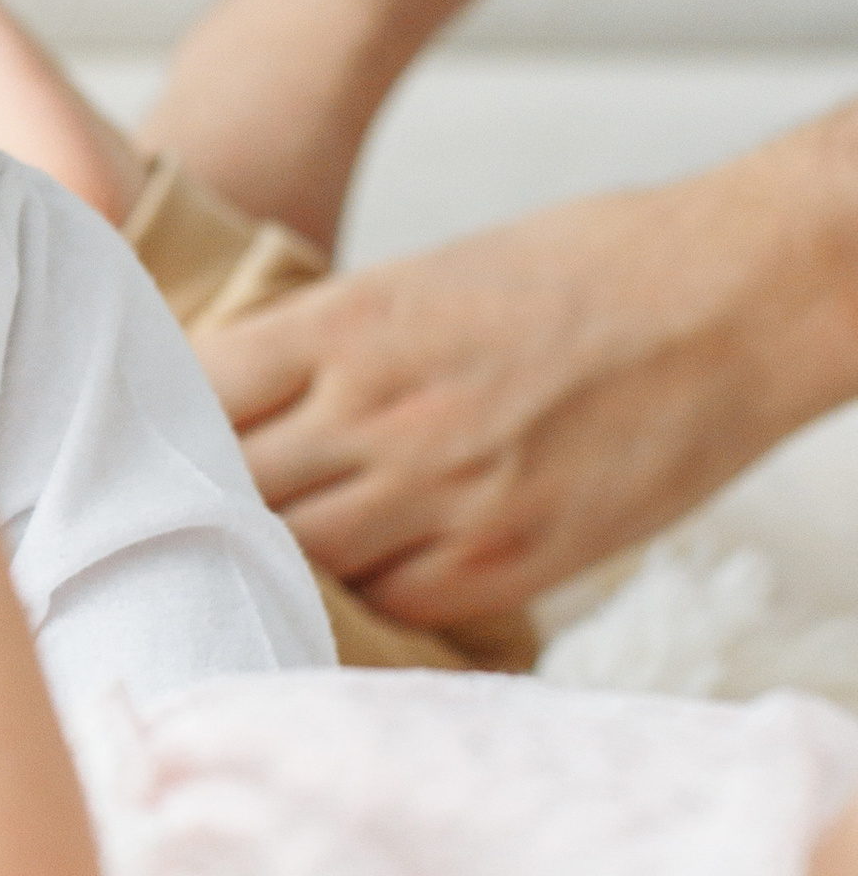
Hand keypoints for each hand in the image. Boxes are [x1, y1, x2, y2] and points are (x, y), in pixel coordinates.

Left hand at [198, 156, 847, 619]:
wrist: (725, 300)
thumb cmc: (577, 270)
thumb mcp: (423, 279)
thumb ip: (327, 346)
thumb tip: (240, 399)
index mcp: (345, 325)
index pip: (192, 393)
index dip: (161, 421)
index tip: (149, 438)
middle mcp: (378, 414)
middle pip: (229, 490)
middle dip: (198, 502)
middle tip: (177, 520)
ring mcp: (441, 496)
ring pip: (300, 560)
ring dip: (275, 559)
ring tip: (258, 561)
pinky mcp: (504, 560)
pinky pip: (390, 604)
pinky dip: (364, 597)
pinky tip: (361, 580)